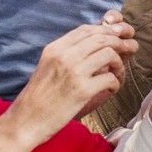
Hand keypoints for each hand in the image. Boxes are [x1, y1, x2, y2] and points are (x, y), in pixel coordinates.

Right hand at [14, 14, 134, 130]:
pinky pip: (110, 78)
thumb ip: (65, 55)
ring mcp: (73, 72)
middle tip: (126, 51)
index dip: (105, 31)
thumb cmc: (37, 98)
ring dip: (119, 63)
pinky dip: (115, 83)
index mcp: (54, 49)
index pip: (85, 29)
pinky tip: (111, 88)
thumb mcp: (47, 67)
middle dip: (118, 42)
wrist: (25, 121)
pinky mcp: (81, 90)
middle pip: (101, 38)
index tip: (115, 37)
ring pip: (109, 54)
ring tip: (117, 73)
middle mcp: (63, 56)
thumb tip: (90, 48)